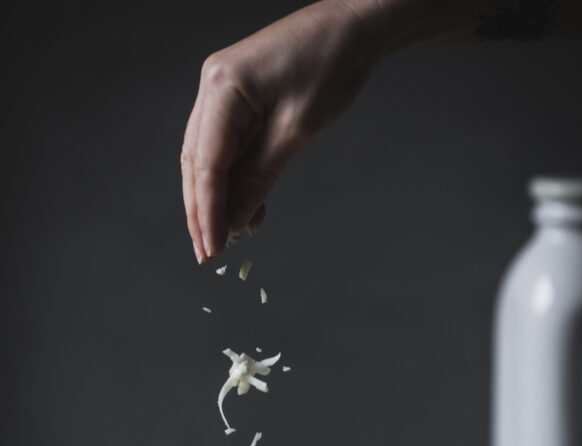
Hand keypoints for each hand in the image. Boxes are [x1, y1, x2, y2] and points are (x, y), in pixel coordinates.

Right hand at [181, 0, 386, 260]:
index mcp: (222, 87)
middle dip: (201, 213)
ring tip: (227, 238)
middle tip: (209, 254)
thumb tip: (233, 222)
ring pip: (207, 161)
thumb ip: (258, 179)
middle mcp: (212, 87)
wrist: (354, 25)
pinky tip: (246, 210)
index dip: (208, 213)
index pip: (206, 164)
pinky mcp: (238, 100)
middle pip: (196, 164)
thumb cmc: (331, 64)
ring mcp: (222, 92)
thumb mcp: (295, 131)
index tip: (214, 249)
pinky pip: (227, 149)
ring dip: (216, 202)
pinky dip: (234, 182)